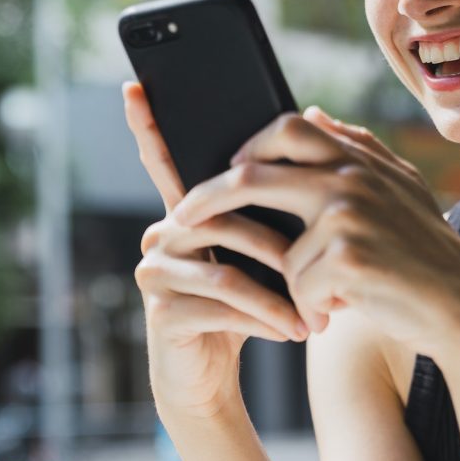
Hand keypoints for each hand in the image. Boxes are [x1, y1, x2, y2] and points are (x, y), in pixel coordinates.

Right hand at [122, 82, 308, 421]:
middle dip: (281, 245)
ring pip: (227, 264)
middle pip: (223, 215)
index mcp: (189, 212)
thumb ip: (278, 203)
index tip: (134, 85)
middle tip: (324, 264)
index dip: (147, 125)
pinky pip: (222, 302)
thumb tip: (312, 129)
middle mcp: (162, 232)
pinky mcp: (161, 310)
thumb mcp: (269, 253)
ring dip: (281, 290)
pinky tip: (292, 331)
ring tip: (317, 314)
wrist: (216, 374)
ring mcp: (156, 270)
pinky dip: (266, 317)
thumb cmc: (251, 305)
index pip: (165, 161)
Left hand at [168, 106, 459, 358]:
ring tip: (324, 299)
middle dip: (207, 198)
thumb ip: (356, 149)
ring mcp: (348, 214)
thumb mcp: (399, 190)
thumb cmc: (424, 255)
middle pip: (252, 174)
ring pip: (279, 249)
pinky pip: (298, 284)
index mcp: (360, 159)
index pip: (288, 126)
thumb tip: (311, 113)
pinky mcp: (345, 255)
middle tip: (181, 220)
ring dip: (293, 284)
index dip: (249, 144)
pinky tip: (340, 313)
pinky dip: (312, 307)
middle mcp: (351, 177)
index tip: (227, 167)